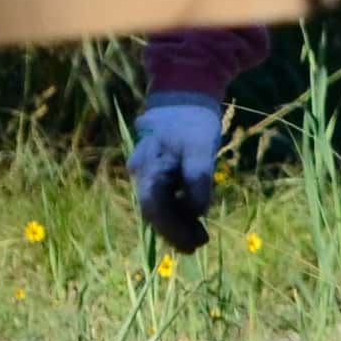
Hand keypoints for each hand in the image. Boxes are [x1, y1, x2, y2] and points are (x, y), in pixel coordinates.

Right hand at [129, 94, 223, 252]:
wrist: (183, 95)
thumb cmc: (192, 120)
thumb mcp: (199, 146)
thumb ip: (197, 177)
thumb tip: (197, 211)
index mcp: (148, 168)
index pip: (155, 209)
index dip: (173, 230)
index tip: (194, 244)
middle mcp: (142, 172)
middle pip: (155, 212)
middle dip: (175, 231)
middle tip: (199, 245)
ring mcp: (147, 171)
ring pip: (158, 206)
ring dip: (177, 224)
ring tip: (199, 236)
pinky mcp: (157, 170)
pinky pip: (163, 197)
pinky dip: (177, 210)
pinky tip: (192, 219)